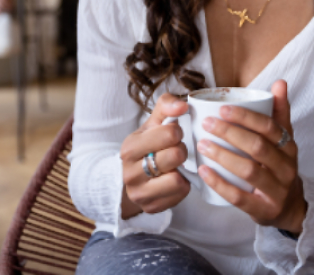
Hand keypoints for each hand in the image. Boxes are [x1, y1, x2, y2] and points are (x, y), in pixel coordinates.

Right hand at [119, 93, 191, 217]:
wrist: (130, 177)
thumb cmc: (147, 145)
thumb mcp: (152, 123)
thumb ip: (167, 106)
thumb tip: (184, 105)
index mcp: (130, 147)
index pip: (169, 133)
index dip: (177, 132)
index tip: (173, 134)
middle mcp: (130, 172)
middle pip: (175, 156)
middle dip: (181, 150)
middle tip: (176, 150)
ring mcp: (139, 193)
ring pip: (177, 179)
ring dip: (182, 170)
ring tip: (175, 165)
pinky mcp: (151, 207)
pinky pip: (180, 194)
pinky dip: (183, 185)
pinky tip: (175, 179)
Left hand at [197, 80, 305, 233]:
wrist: (290, 208)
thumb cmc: (279, 166)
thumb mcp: (284, 141)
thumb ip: (280, 112)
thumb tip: (280, 82)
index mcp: (289, 147)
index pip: (270, 127)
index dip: (246, 117)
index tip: (222, 108)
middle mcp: (287, 168)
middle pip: (258, 147)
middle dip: (230, 133)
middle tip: (207, 124)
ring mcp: (277, 191)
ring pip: (249, 171)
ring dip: (223, 156)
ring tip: (202, 145)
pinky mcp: (264, 210)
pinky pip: (240, 197)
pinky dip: (220, 184)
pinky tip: (204, 171)